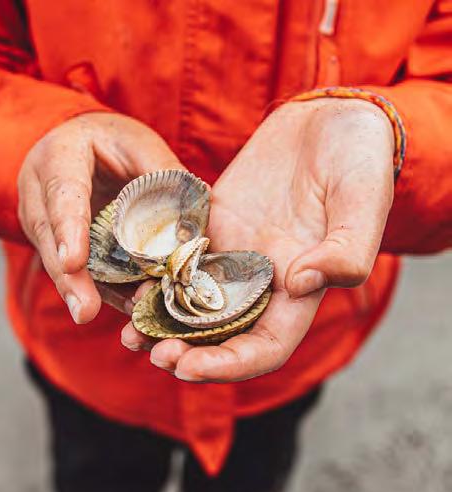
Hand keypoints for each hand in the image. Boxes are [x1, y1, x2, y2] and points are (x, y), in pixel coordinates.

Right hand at [18, 112, 182, 322]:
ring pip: (54, 258)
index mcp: (60, 156)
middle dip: (68, 276)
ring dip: (75, 290)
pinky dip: (94, 288)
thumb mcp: (142, 146)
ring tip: (88, 315)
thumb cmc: (114, 142)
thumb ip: (163, 179)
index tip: (72, 262)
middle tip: (83, 310)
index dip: (68, 228)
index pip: (63, 193)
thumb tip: (191, 229)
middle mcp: (39, 190)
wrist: (83, 144)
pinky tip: (116, 306)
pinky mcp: (52, 241)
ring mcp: (41, 219)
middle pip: (50, 236)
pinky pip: (71, 267)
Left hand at [122, 98, 394, 380]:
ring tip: (130, 332)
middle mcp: (262, 281)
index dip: (229, 365)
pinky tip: (130, 284)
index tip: (188, 369)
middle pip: (222, 335)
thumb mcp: (363, 199)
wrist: (326, 121)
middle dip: (187, 352)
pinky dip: (157, 277)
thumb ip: (346, 248)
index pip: (265, 347)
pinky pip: (179, 260)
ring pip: (194, 304)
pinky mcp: (211, 228)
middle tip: (151, 353)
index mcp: (301, 288)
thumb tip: (302, 283)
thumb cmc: (357, 157)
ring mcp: (233, 255)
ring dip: (163, 323)